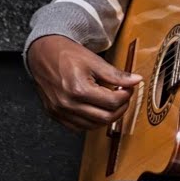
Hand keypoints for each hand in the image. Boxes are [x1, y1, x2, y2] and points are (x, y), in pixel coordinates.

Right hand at [26, 34, 141, 130]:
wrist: (43, 54)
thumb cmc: (67, 54)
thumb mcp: (95, 61)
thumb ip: (116, 74)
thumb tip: (136, 80)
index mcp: (78, 89)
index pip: (112, 102)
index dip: (126, 95)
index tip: (128, 88)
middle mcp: (68, 104)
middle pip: (105, 117)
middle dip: (120, 108)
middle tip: (123, 96)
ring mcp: (60, 112)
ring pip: (94, 125)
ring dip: (107, 116)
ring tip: (111, 101)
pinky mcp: (55, 115)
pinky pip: (79, 127)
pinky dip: (92, 121)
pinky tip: (96, 109)